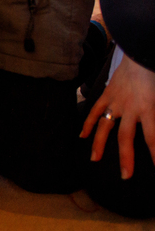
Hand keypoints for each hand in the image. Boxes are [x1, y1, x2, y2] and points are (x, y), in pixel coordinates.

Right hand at [81, 54, 154, 178]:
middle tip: (125, 176)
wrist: (140, 53)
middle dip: (126, 158)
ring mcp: (116, 102)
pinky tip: (83, 136)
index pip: (153, 139)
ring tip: (95, 160)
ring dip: (100, 144)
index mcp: (148, 108)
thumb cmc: (154, 74)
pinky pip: (95, 110)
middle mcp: (130, 108)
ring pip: (105, 126)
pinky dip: (88, 123)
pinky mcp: (107, 95)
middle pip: (126, 138)